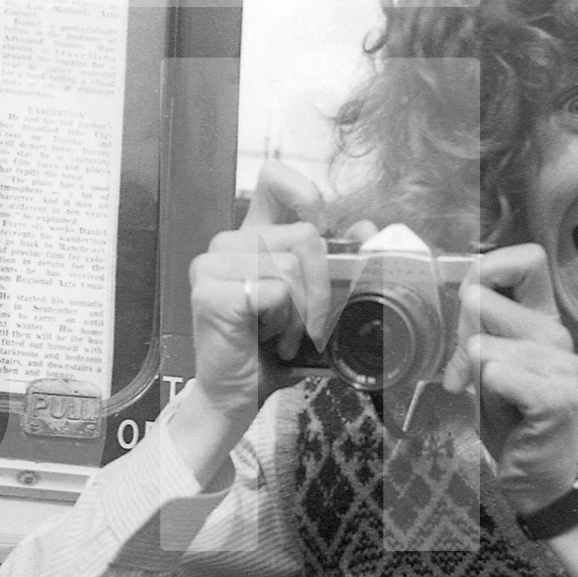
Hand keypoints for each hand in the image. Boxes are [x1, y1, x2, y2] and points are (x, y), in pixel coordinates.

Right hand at [178, 163, 331, 476]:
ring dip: (302, 313)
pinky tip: (266, 340)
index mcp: (251, 236)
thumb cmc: (272, 350)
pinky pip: (275, 292)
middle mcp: (227, 242)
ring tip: (283, 336)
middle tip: (310, 325)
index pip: (274, 180)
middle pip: (305, 237)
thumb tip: (366, 228)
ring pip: (292, 267)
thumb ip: (334, 263)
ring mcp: (213, 264)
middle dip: (323, 288)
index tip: (322, 229)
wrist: (236, 396)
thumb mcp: (312, 303)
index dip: (306, 195)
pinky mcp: (210, 291)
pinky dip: (284, 323)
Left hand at [442, 244, 577, 515]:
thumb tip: (466, 293)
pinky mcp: (558, 397)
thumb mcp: (486, 365)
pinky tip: (507, 411)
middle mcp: (558, 334)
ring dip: (475, 375)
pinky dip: (488, 393)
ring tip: (495, 399)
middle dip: (460, 335)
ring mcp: (564, 365)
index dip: (489, 269)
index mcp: (542, 318)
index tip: (470, 302)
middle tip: (469, 374)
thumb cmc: (513, 416)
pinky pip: (498, 374)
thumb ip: (477, 327)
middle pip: (486, 299)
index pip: (528, 259)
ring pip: (484, 344)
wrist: (538, 477)